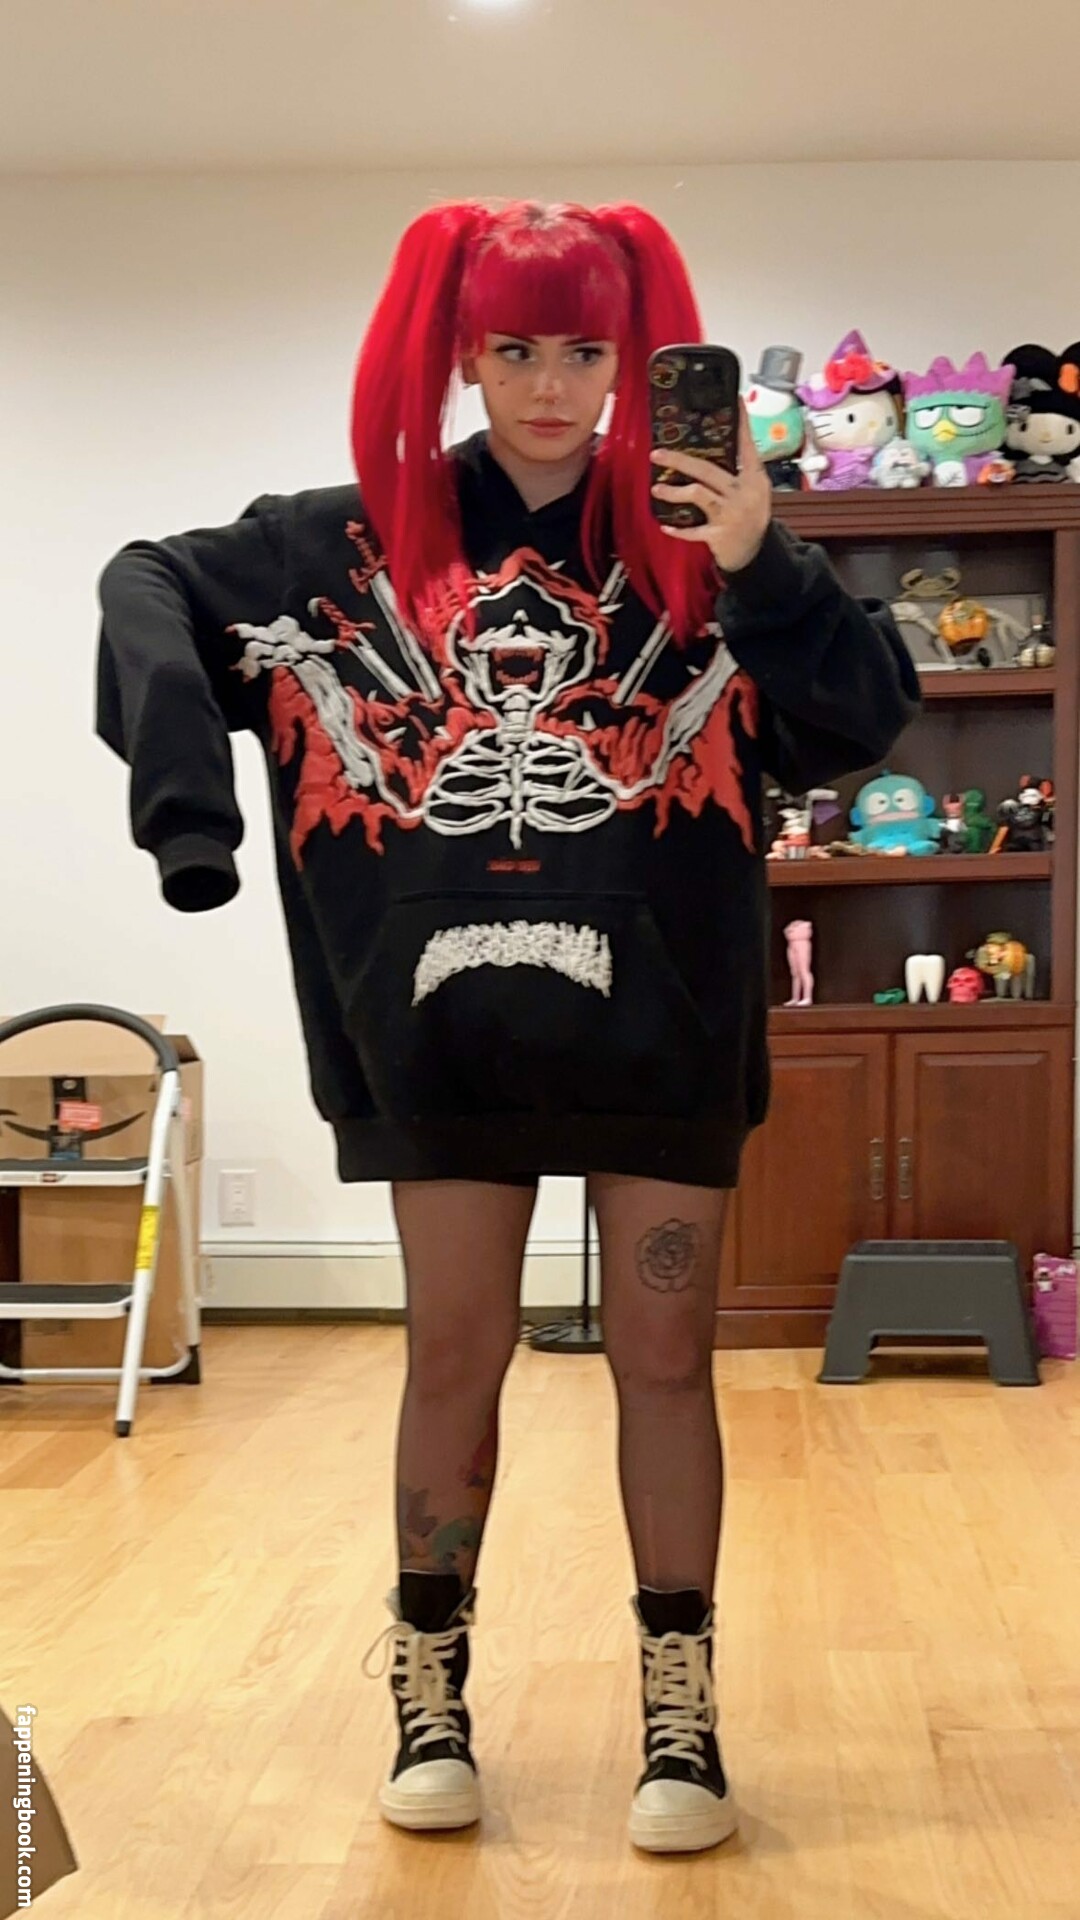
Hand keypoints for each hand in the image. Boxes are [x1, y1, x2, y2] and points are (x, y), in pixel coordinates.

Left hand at [650, 399, 772, 572]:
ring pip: (698, 494)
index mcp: (754, 479)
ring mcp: (731, 514)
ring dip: (674, 492)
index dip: (741, 424)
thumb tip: (715, 448)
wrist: (755, 554)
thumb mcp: (755, 491)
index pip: (747, 446)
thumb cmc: (751, 517)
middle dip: (680, 460)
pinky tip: (664, 526)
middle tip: (656, 453)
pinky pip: (693, 530)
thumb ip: (740, 472)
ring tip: (657, 488)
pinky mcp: (719, 535)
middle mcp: (743, 493)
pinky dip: (678, 530)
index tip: (734, 401)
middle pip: (708, 469)